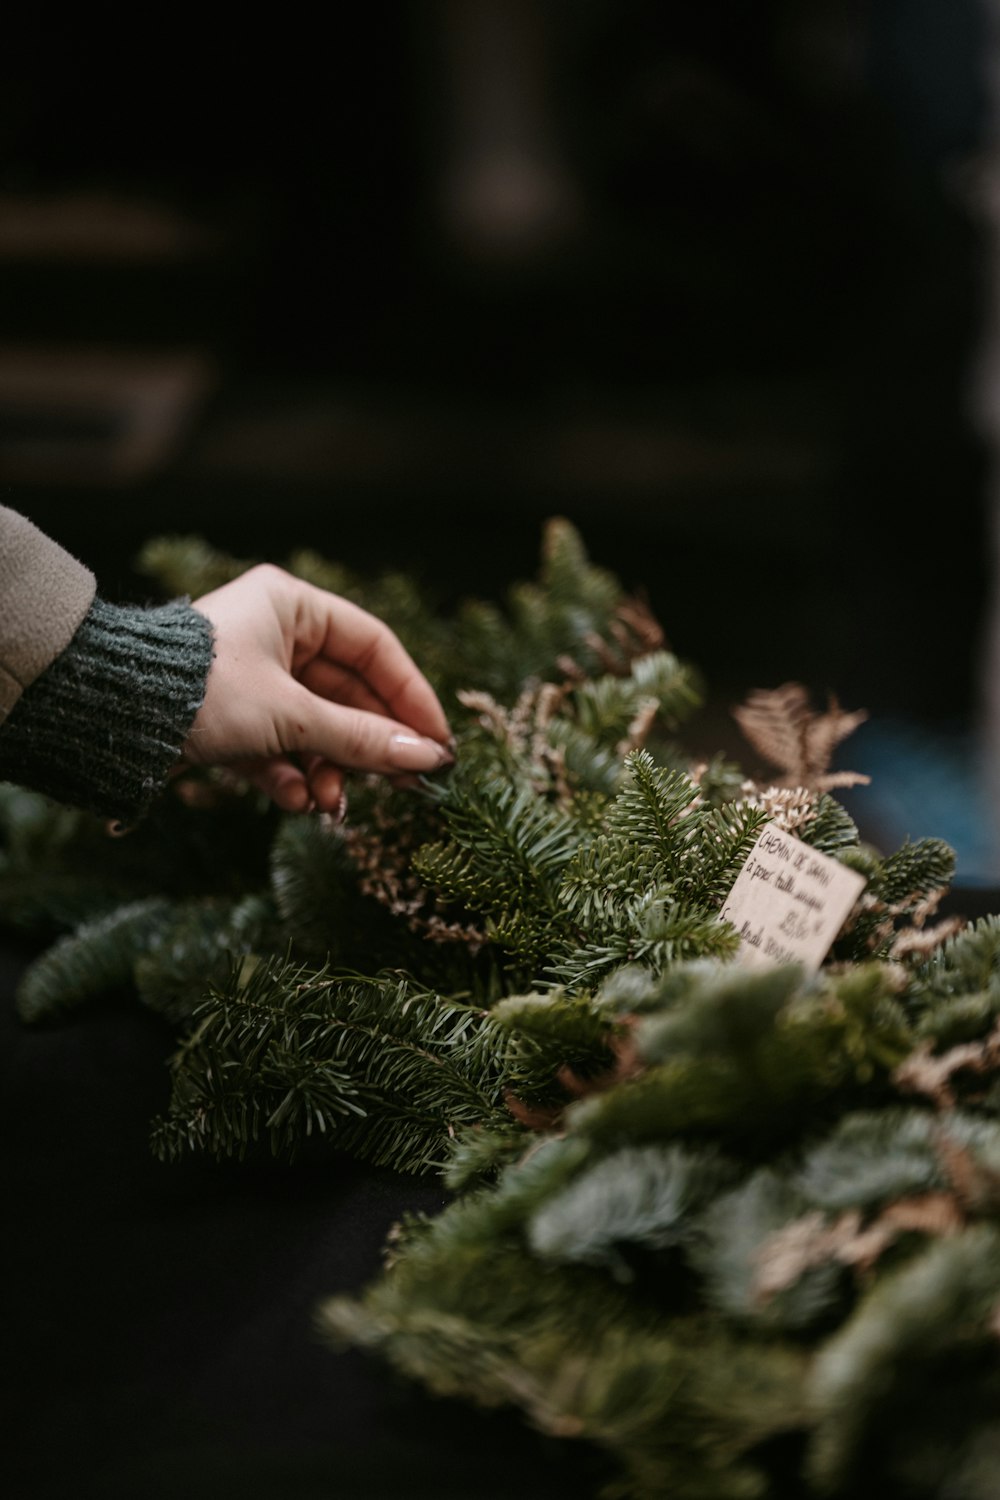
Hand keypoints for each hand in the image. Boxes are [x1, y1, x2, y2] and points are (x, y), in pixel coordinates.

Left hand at [182, 564, 452, 812]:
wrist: (110, 718)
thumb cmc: (203, 692)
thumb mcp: (292, 716)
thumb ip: (363, 739)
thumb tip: (427, 759)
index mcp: (292, 606)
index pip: (374, 648)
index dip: (411, 696)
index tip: (437, 743)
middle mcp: (275, 635)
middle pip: (347, 694)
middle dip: (367, 747)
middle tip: (404, 786)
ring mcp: (251, 678)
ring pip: (313, 726)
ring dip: (328, 769)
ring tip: (331, 804)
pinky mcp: (228, 717)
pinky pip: (277, 746)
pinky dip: (290, 775)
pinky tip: (297, 802)